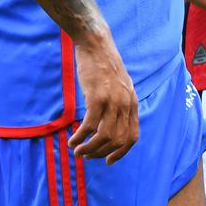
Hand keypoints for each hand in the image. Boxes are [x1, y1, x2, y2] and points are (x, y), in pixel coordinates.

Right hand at [70, 39, 138, 163]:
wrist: (96, 44)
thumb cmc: (104, 65)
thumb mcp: (120, 86)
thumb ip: (120, 104)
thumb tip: (113, 123)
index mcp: (132, 104)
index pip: (132, 137)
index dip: (121, 153)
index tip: (108, 161)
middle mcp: (125, 105)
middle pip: (118, 140)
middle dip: (101, 153)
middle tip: (87, 156)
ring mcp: (112, 102)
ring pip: (104, 136)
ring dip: (90, 148)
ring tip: (78, 151)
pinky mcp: (96, 97)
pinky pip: (89, 125)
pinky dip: (81, 136)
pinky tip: (73, 140)